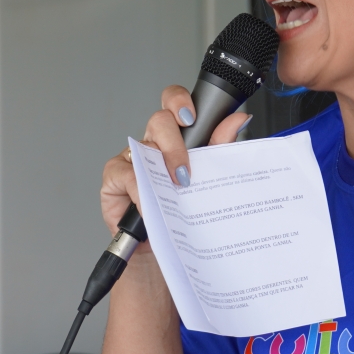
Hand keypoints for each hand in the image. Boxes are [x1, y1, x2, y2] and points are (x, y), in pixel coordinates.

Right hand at [99, 85, 250, 236]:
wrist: (168, 251)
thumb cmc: (186, 215)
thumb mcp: (207, 179)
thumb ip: (220, 146)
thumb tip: (238, 120)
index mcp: (177, 137)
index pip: (174, 103)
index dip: (179, 101)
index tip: (192, 116)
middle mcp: (154, 143)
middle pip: (159, 121)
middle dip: (175, 143)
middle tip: (186, 170)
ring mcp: (133, 158)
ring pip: (144, 146)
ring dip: (161, 167)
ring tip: (175, 189)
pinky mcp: (115, 178)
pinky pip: (126, 175)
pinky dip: (140, 190)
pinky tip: (151, 203)